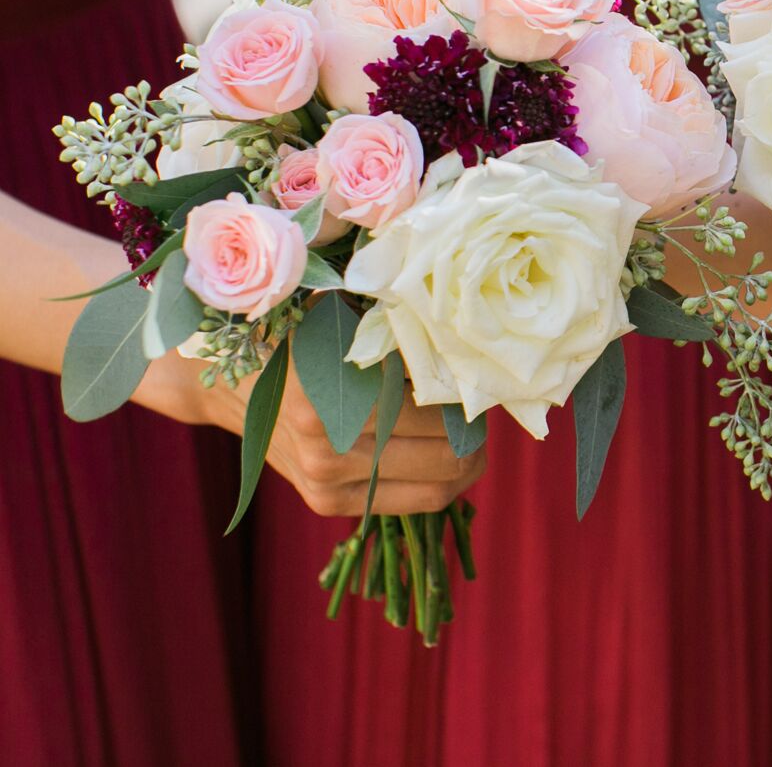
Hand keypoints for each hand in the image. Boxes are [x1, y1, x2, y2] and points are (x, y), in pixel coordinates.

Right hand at [192, 357, 486, 517]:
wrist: (231, 385)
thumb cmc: (302, 341)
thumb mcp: (347, 325)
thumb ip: (403, 338)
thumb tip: (472, 352)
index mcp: (335, 398)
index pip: (440, 412)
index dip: (473, 396)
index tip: (482, 380)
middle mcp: (330, 449)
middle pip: (448, 457)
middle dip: (477, 435)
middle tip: (482, 409)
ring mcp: (327, 483)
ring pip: (437, 487)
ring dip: (465, 461)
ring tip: (468, 433)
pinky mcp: (326, 503)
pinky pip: (411, 502)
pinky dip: (438, 480)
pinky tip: (441, 453)